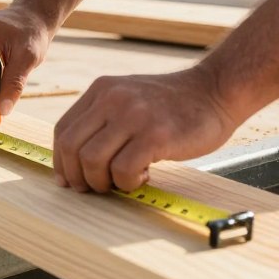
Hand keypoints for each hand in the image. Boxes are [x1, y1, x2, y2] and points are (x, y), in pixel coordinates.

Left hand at [53, 66, 240, 192]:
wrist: (216, 91)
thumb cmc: (173, 105)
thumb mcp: (129, 99)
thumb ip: (103, 122)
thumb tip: (75, 166)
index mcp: (101, 90)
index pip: (63, 131)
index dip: (62, 162)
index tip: (70, 180)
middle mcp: (112, 99)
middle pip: (71, 147)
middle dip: (78, 177)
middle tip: (96, 188)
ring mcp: (133, 115)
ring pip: (92, 160)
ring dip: (103, 182)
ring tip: (124, 181)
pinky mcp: (155, 135)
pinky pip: (123, 169)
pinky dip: (128, 182)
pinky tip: (144, 176)